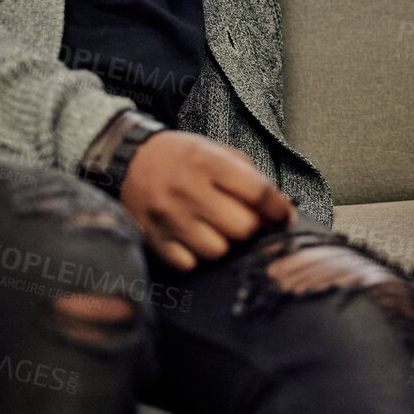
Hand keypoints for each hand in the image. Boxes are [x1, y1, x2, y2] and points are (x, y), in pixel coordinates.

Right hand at [119, 131, 294, 270]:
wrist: (130, 158)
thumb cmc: (181, 156)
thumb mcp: (217, 150)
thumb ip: (249, 176)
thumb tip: (277, 208)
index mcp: (209, 163)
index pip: (258, 193)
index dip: (279, 209)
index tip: (284, 216)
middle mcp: (189, 190)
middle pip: (242, 227)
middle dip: (251, 227)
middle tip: (246, 221)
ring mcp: (169, 217)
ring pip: (217, 250)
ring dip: (225, 244)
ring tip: (218, 230)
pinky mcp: (153, 238)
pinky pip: (187, 263)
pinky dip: (196, 257)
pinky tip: (196, 240)